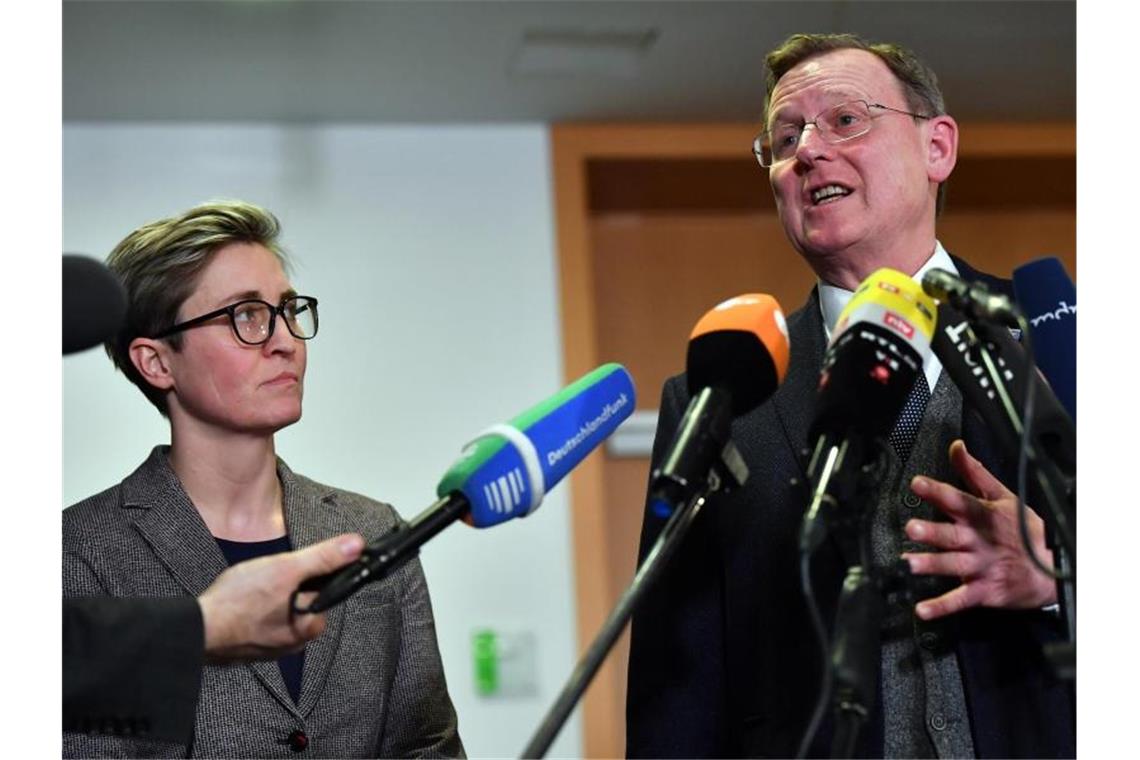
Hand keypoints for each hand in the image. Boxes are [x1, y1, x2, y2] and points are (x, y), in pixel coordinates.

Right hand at [198, 533, 364, 661]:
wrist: (196, 629)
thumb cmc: (237, 602)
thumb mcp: (286, 569)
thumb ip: (323, 558)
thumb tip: (356, 546)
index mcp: (310, 628)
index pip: (323, 592)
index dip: (307, 573)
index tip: (289, 569)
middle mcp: (295, 643)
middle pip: (301, 601)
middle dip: (286, 586)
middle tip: (264, 579)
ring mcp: (271, 648)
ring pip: (280, 610)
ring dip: (268, 598)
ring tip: (250, 592)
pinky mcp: (251, 648)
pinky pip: (261, 622)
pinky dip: (253, 610)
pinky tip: (241, 604)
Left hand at [902, 439, 1055, 620]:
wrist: (1057, 569)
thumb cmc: (1026, 530)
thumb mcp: (1004, 497)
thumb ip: (975, 473)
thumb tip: (956, 447)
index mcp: (982, 516)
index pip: (958, 500)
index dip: (938, 491)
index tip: (918, 483)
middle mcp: (978, 541)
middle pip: (952, 535)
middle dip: (932, 532)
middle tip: (912, 528)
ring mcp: (981, 567)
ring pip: (953, 565)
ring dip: (932, 565)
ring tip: (910, 564)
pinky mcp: (985, 591)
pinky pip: (960, 600)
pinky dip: (941, 606)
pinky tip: (922, 609)